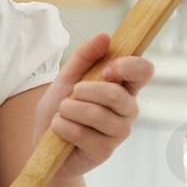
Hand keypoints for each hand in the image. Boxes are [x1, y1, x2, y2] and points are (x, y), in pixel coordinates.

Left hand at [34, 32, 154, 178]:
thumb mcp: (67, 78)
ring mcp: (119, 132)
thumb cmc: (59, 110)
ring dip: (69, 110)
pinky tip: (59, 129)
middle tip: (71, 95)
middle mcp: (127, 109)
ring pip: (96, 114)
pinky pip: (82, 133)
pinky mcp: (105, 150)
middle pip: (117, 95)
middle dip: (84, 91)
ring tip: (62, 113)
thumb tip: (105, 35)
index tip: (105, 70)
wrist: (43, 143)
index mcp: (123, 87)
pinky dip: (62, 126)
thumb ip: (84, 57)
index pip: (144, 71)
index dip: (127, 67)